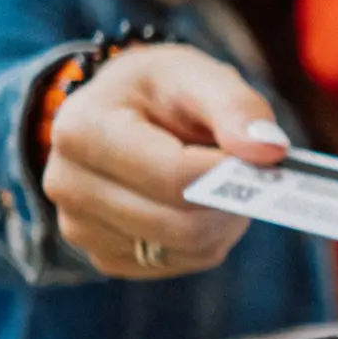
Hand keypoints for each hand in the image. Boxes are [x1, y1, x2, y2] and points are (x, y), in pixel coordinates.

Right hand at [42, 44, 287, 278]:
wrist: (121, 112)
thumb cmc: (160, 91)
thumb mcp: (197, 75)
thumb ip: (236, 107)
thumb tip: (269, 151)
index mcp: (83, 129)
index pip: (173, 175)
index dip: (229, 173)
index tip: (265, 158)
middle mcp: (68, 185)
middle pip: (181, 223)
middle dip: (230, 200)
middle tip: (249, 171)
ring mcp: (80, 228)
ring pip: (186, 248)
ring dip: (222, 220)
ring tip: (219, 180)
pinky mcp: (102, 257)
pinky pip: (178, 263)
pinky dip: (204, 239)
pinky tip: (195, 203)